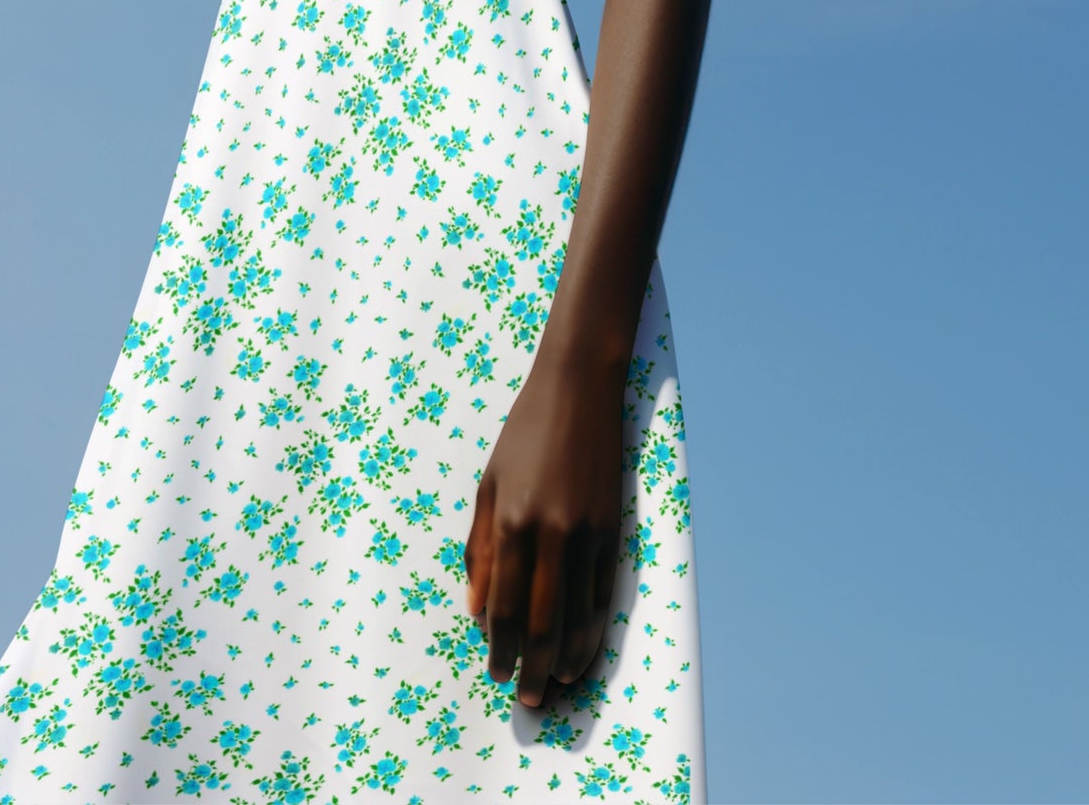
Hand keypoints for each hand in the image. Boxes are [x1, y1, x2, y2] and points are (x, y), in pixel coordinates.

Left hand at [464, 346, 625, 706]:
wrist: (578, 388)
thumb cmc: (523, 434)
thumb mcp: (489, 485)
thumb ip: (480, 549)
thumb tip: (474, 610)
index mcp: (510, 520)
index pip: (502, 604)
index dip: (498, 647)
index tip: (494, 674)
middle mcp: (549, 532)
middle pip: (540, 621)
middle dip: (531, 667)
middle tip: (525, 700)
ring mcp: (586, 532)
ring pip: (576, 617)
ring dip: (565, 661)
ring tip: (554, 689)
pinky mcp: (614, 529)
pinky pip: (603, 595)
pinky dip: (593, 632)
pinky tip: (583, 654)